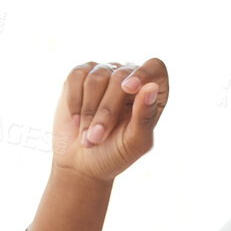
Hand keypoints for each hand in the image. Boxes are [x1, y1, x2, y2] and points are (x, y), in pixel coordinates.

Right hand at [51, 58, 169, 182]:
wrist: (81, 163)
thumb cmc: (115, 154)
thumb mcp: (135, 143)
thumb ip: (145, 117)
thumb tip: (151, 87)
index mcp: (152, 92)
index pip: (155, 67)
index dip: (143, 73)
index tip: (128, 88)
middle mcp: (130, 77)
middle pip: (121, 77)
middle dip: (106, 110)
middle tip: (97, 137)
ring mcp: (105, 73)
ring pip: (96, 77)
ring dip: (89, 111)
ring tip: (88, 137)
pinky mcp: (81, 75)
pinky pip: (76, 76)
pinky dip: (74, 101)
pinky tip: (76, 121)